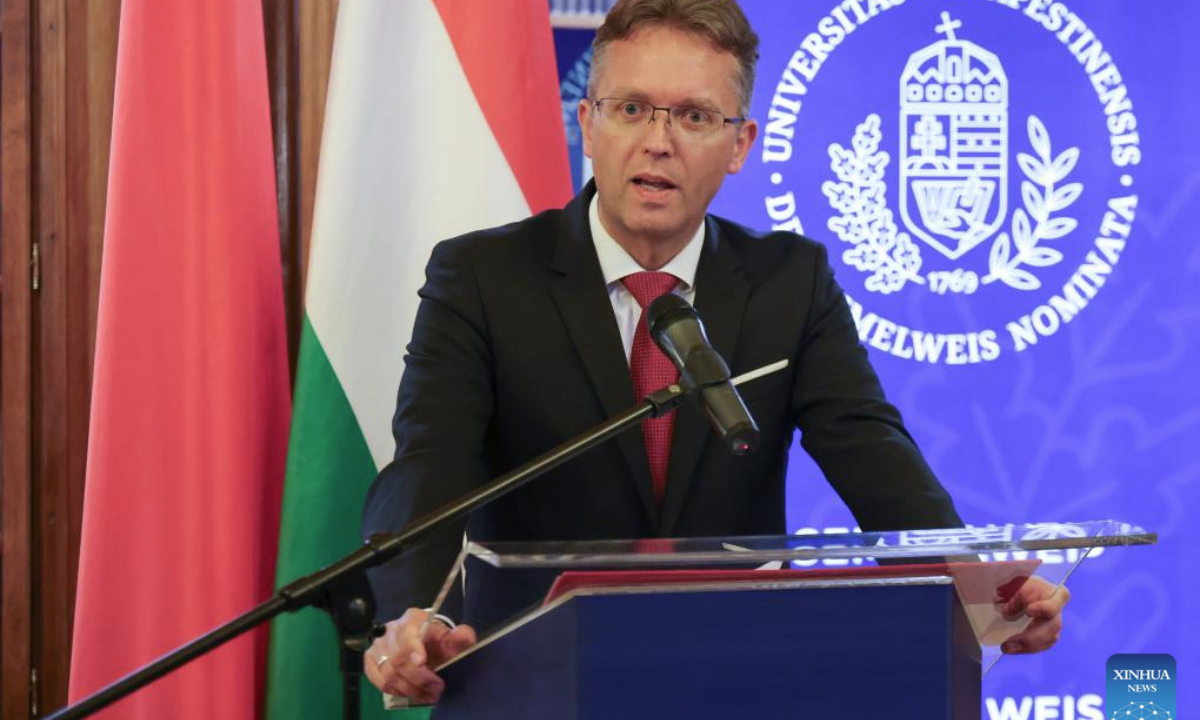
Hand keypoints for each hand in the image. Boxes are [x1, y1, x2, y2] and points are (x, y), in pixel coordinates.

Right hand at [363, 607, 477, 703]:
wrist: (422, 641)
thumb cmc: (436, 640)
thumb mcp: (450, 638)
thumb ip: (460, 637)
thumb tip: (464, 636)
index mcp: (412, 619)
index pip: (408, 634)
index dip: (413, 649)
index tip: (422, 663)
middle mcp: (391, 630)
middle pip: (398, 658)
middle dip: (419, 678)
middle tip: (437, 689)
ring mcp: (378, 644)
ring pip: (388, 672)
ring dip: (409, 688)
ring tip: (427, 695)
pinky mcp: (370, 659)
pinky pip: (377, 679)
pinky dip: (393, 690)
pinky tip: (409, 693)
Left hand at [1000, 576, 1068, 653]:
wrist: (1029, 590)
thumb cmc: (1023, 584)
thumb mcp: (1017, 584)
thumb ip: (1013, 596)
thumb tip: (1007, 612)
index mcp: (1055, 594)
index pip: (1057, 601)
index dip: (1045, 608)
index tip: (1028, 610)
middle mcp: (1058, 611)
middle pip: (1053, 627)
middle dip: (1030, 638)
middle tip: (1010, 642)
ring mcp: (1054, 625)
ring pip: (1048, 640)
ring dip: (1027, 647)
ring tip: (1007, 648)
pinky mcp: (1049, 635)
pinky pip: (1042, 646)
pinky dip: (1026, 649)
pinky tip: (1012, 649)